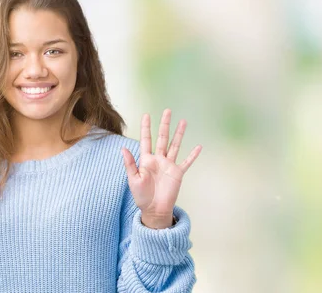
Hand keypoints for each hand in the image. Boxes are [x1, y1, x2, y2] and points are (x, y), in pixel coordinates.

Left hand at [121, 109, 201, 228]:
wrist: (154, 209)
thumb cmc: (141, 196)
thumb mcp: (133, 179)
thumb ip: (130, 164)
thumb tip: (123, 148)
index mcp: (146, 160)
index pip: (146, 140)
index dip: (146, 128)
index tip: (146, 115)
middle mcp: (159, 159)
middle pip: (162, 138)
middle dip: (165, 124)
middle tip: (167, 111)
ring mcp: (169, 165)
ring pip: (175, 145)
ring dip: (179, 134)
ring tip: (183, 121)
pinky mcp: (178, 173)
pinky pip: (186, 162)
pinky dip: (193, 155)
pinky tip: (199, 146)